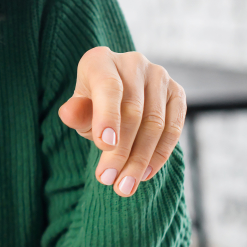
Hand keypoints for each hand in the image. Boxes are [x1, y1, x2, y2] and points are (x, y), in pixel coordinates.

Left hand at [57, 48, 185, 197]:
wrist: (116, 97)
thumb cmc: (92, 105)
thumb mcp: (79, 110)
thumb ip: (75, 113)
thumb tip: (68, 112)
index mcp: (101, 61)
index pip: (108, 87)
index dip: (107, 116)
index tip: (103, 146)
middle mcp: (133, 62)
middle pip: (133, 111)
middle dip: (120, 151)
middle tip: (108, 180)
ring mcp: (159, 76)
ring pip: (155, 123)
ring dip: (140, 159)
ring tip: (124, 185)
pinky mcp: (177, 92)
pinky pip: (173, 127)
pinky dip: (160, 154)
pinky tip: (145, 174)